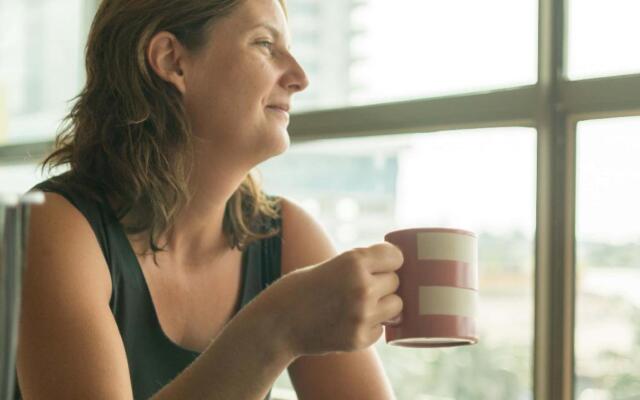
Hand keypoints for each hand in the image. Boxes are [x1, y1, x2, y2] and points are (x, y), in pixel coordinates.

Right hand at [271, 242, 403, 356]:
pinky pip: (381, 328)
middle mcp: (362, 287)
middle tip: (360, 287)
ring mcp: (362, 315)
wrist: (277, 324)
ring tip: (359, 304)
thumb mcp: (331, 265)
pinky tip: (349, 321)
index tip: (382, 264)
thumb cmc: (301, 289)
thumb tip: (399, 271)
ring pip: (396, 306)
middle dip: (383, 283)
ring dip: (383, 305)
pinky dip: (371, 325)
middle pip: (396, 282)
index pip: (396, 256)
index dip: (389, 260)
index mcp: (354, 261)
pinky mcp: (359, 339)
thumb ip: (362, 266)